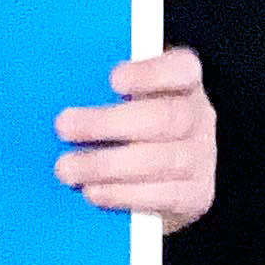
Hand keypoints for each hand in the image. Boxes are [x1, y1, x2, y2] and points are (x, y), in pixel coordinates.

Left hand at [55, 49, 214, 227]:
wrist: (167, 177)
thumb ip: (107, 92)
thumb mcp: (129, 99)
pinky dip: (123, 194)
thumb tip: (62, 88)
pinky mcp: (196, 195)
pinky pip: (162, 196)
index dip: (150, 73)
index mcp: (185, 83)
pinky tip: (92, 191)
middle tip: (63, 126)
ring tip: (67, 168)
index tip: (113, 79)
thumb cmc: (137, 126)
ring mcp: (202, 158)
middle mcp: (199, 117)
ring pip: (162, 160)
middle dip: (109, 123)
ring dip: (107, 165)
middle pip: (166, 117)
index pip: (182, 68)